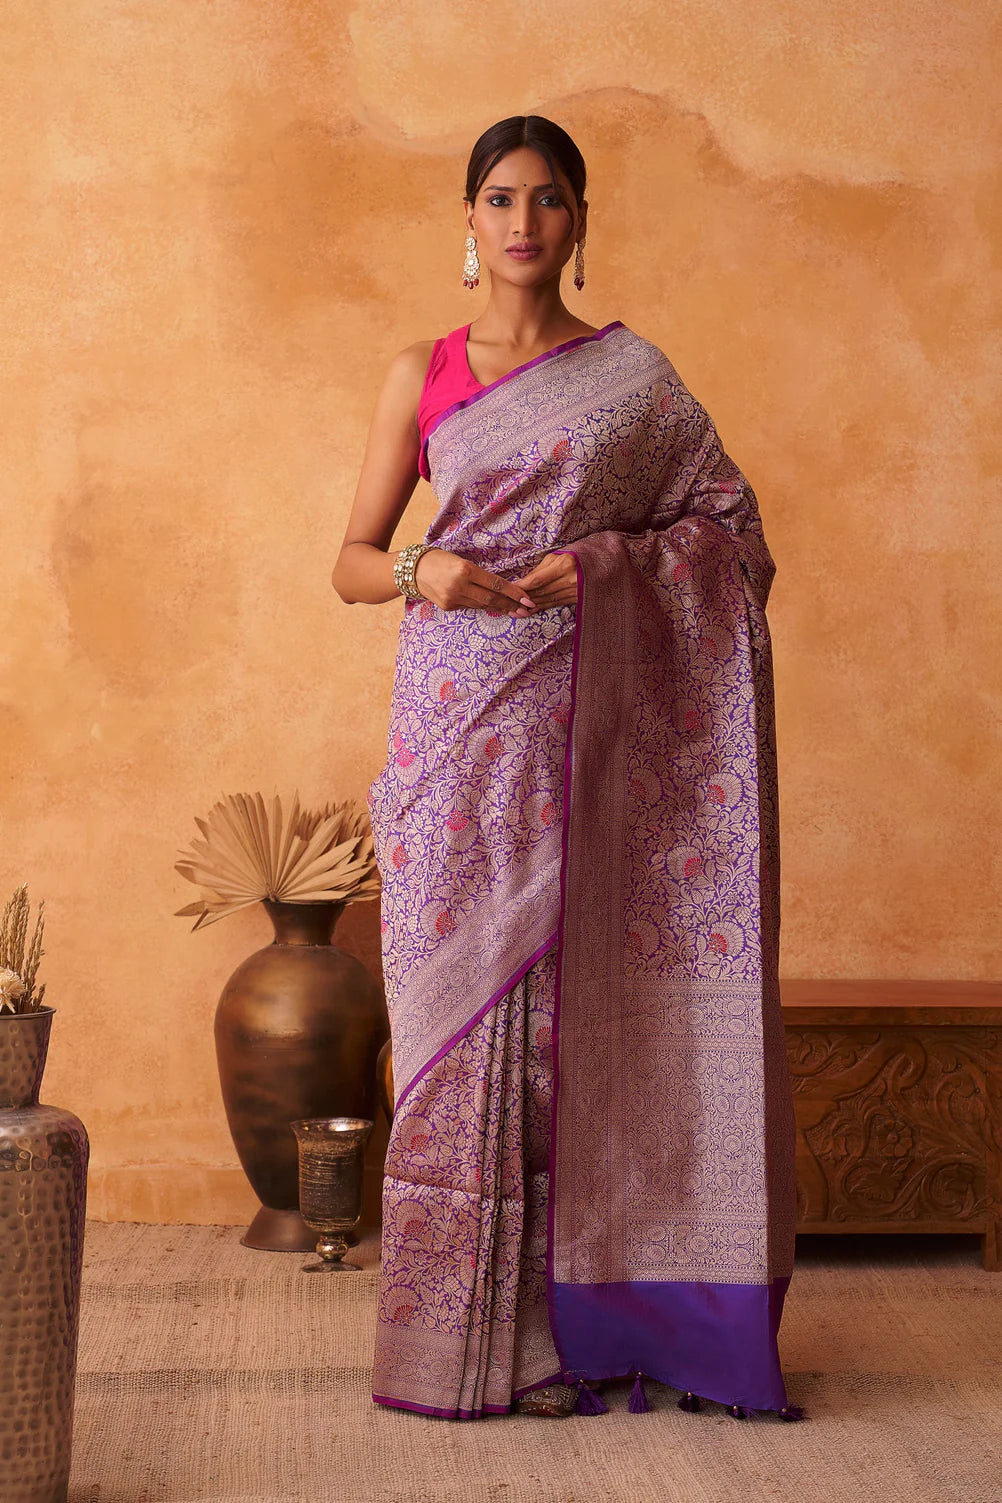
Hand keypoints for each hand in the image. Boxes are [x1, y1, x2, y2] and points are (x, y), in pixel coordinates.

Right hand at [411, 548, 538, 615]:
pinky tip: (491, 607)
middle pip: (491, 599)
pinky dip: (480, 606)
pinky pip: (469, 607)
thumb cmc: (440, 559)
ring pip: (481, 605)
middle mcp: (459, 585)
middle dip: (510, 605)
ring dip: (499, 608)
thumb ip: (478, 574)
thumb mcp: (461, 560)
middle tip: (526, 610)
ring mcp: (453, 598)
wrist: (413, 570)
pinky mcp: (448, 607)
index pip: (495, 584)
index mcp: (465, 570)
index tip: (526, 598)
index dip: (513, 592)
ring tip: (514, 611)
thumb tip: (499, 587)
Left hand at [509, 551, 577, 608]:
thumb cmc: (575, 556)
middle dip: (523, 598)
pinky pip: (555, 604)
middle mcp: (570, 579)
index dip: (523, 586)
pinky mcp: (576, 599)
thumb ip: (540, 569)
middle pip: (541, 591)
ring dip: (530, 606)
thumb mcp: (557, 556)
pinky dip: (541, 607)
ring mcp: (574, 591)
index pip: (538, 579)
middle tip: (509, 602)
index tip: (511, 589)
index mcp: (565, 564)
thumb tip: (523, 582)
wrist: (600, 564)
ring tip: (516, 609)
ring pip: (547, 600)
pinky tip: (530, 611)